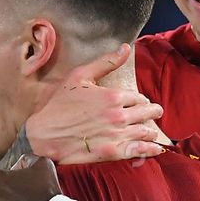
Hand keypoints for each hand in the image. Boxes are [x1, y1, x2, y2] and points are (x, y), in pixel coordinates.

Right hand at [26, 43, 165, 163]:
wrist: (44, 135)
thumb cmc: (59, 105)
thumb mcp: (79, 76)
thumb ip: (105, 62)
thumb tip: (126, 47)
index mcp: (113, 96)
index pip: (139, 98)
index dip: (141, 100)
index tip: (140, 102)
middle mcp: (119, 115)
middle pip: (147, 113)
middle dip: (152, 112)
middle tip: (154, 113)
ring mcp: (117, 135)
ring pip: (146, 132)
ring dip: (151, 130)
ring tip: (151, 131)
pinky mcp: (114, 152)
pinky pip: (140, 151)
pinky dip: (150, 149)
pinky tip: (154, 148)